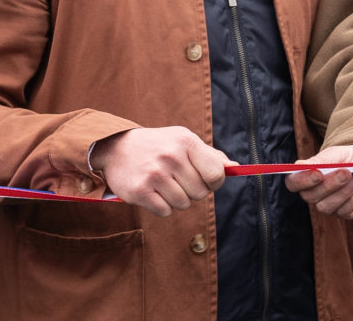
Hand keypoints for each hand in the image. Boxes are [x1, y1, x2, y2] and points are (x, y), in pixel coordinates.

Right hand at [91, 127, 230, 217]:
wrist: (116, 147)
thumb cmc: (158, 146)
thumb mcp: (183, 140)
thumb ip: (210, 155)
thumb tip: (235, 168)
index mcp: (186, 142)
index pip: (216, 173)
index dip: (214, 182)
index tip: (206, 180)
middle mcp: (171, 157)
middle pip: (200, 193)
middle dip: (192, 191)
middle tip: (178, 180)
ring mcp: (154, 174)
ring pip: (183, 204)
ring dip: (176, 199)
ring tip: (163, 184)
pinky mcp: (139, 191)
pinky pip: (165, 211)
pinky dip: (161, 207)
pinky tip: (152, 192)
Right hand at [285, 144, 352, 220]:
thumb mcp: (342, 154)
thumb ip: (323, 160)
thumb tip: (302, 166)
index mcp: (310, 174)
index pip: (293, 183)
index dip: (302, 181)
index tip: (317, 174)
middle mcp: (317, 192)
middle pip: (310, 196)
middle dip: (330, 184)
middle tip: (347, 172)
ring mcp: (331, 205)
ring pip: (326, 206)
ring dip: (345, 191)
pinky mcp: (347, 214)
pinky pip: (344, 212)